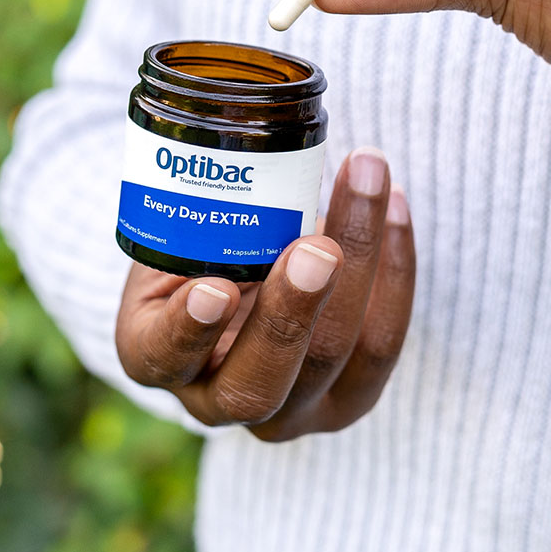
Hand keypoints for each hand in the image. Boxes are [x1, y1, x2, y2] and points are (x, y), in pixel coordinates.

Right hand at [115, 149, 414, 440]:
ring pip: (335, 356)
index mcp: (156, 359)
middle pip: (260, 378)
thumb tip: (238, 137)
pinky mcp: (350, 398)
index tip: (215, 286)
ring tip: (367, 181)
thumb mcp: (176, 229)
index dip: (189, 328)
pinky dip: (394, 270)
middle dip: (295, 310)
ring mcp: (291, 413)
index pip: (163, 356)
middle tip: (319, 247)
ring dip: (361, 263)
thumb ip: (195, 212)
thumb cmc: (199, 247)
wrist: (243, 283)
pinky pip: (381, 343)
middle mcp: (219, 402)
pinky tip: (394, 207)